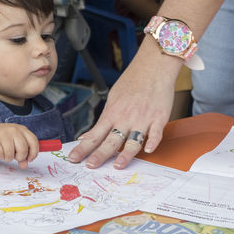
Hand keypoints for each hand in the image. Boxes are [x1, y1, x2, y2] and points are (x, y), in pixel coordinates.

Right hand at [0, 123, 39, 168]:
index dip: (34, 153)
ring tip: (6, 154)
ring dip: (8, 158)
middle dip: (20, 157)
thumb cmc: (6, 139)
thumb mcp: (17, 143)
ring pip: (10, 154)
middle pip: (23, 149)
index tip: (29, 159)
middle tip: (15, 156)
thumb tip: (24, 166)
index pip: (34, 141)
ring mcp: (3, 134)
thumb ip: (23, 154)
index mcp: (23, 129)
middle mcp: (14, 130)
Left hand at [68, 43, 180, 168]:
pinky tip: (149, 150)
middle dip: (99, 155)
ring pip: (133, 141)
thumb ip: (103, 120)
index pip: (94, 135)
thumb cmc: (133, 82)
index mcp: (112, 113)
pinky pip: (156, 133)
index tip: (73, 158)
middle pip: (110, 141)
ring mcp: (143, 119)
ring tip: (118, 166)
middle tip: (90, 167)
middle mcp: (126, 118)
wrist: (153, 66)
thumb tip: (87, 136)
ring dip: (125, 154)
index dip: (83, 148)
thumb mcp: (113, 99)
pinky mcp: (159, 118)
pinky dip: (153, 141)